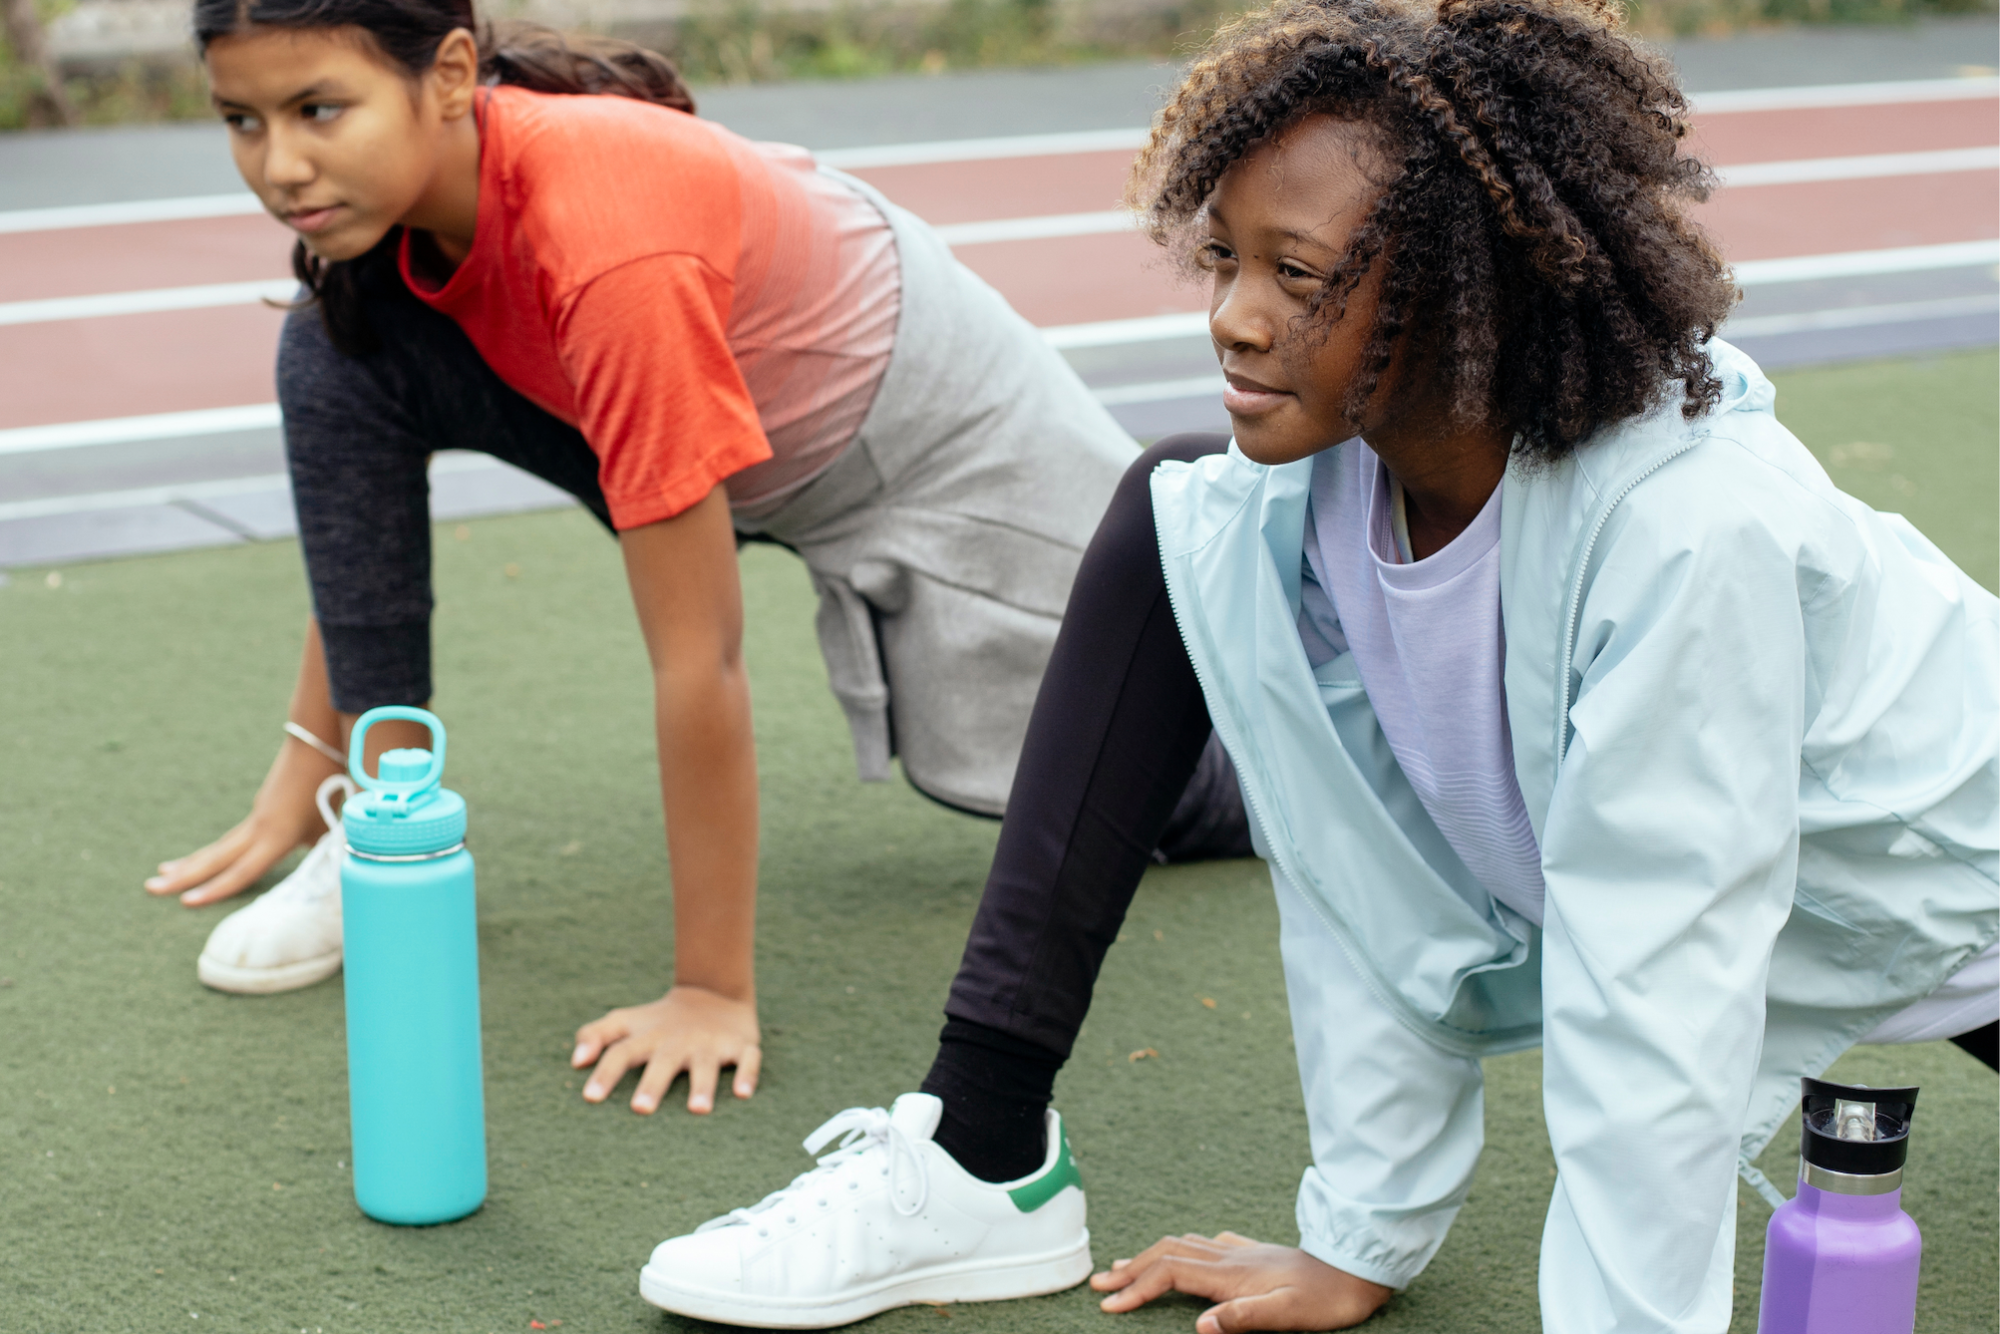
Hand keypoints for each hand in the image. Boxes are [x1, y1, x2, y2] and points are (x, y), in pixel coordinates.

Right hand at [145, 734, 341, 905]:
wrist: (315, 745)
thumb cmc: (330, 785)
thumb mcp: (333, 825)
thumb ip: (323, 853)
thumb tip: (325, 873)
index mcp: (278, 836)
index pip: (243, 870)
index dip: (216, 889)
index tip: (186, 902)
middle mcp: (259, 829)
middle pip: (216, 858)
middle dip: (183, 876)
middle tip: (149, 888)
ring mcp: (256, 819)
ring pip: (218, 847)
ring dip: (191, 863)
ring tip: (161, 874)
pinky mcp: (258, 812)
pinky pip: (231, 839)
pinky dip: (212, 853)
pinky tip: (197, 863)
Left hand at [572, 985, 761, 1114]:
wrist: (713, 992)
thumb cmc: (659, 1021)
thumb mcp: (626, 1022)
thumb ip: (596, 1036)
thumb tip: (574, 1061)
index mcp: (648, 1038)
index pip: (622, 1052)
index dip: (606, 1073)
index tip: (590, 1097)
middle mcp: (677, 1041)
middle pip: (663, 1062)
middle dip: (652, 1084)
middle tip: (640, 1109)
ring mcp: (710, 1043)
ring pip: (706, 1065)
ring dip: (702, 1085)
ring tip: (698, 1110)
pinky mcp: (740, 1045)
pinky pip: (747, 1059)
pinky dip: (747, 1074)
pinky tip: (743, 1094)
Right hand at [1091, 1232, 1392, 1332]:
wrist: (1355, 1269)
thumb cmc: (1324, 1300)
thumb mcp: (1287, 1316)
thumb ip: (1243, 1319)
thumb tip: (1200, 1325)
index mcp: (1231, 1275)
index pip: (1169, 1273)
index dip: (1137, 1288)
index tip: (1110, 1307)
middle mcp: (1229, 1257)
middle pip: (1166, 1254)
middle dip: (1130, 1269)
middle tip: (1098, 1284)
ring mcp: (1241, 1252)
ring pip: (1182, 1246)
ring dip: (1149, 1256)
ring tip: (1124, 1267)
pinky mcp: (1254, 1253)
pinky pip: (1205, 1245)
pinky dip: (1181, 1250)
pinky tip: (1185, 1254)